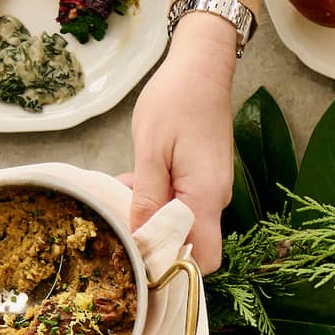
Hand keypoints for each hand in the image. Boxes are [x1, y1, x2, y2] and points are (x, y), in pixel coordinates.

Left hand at [124, 11, 236, 272]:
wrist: (201, 68)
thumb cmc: (176, 101)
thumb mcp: (150, 151)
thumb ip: (146, 198)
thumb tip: (139, 239)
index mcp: (206, 197)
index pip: (205, 258)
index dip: (175, 266)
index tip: (141, 258)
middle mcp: (216, 200)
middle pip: (192, 243)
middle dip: (156, 241)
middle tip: (119, 226)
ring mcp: (212, 189)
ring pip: (183, 222)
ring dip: (151, 217)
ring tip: (118, 198)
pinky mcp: (205, 178)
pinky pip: (183, 203)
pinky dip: (158, 200)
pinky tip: (132, 183)